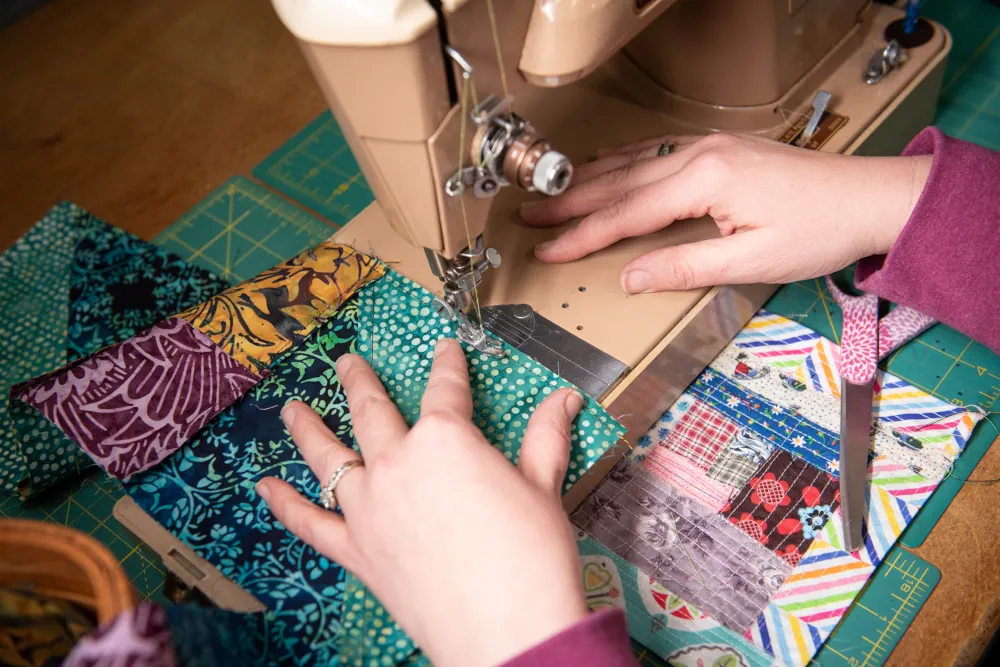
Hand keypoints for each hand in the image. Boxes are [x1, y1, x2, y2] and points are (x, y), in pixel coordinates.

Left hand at [256, 339, 587, 666]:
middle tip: (347, 363)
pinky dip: (285, 504)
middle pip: (370, 411)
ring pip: (328, 457)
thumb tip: (563, 398)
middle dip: (359, 382)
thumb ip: (546, 437)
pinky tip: (264, 487)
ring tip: (292, 408)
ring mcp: (369, 507)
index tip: (445, 350)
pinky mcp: (357, 551)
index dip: (448, 366)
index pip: (446, 389)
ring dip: (307, 428)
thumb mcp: (544, 487)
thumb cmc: (532, 556)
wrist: (508, 630)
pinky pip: (310, 523)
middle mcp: (397, 462)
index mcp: (445, 438)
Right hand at [520, 133, 931, 292]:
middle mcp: (699, 154)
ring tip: (553, 194)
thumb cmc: (818, 230)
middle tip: (529, 215)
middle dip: (570, 203)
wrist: (868, 198)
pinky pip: (656, 149)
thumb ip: (684, 267)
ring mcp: (708, 146)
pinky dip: (623, 161)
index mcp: (704, 180)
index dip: (582, 236)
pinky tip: (606, 165)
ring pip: (633, 161)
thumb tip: (630, 277)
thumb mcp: (750, 261)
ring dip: (589, 179)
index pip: (626, 213)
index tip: (548, 251)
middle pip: (619, 181)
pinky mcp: (719, 148)